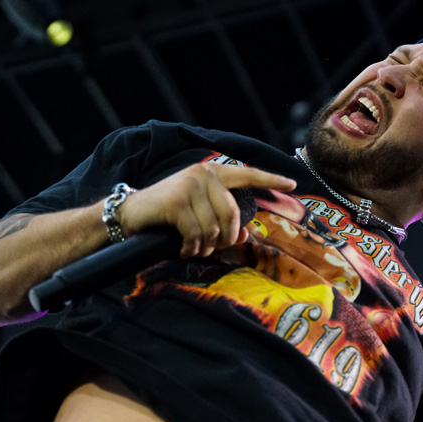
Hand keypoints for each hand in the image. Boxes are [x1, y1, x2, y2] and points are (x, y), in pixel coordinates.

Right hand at [117, 163, 295, 257]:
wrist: (130, 214)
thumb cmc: (168, 216)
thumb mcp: (200, 216)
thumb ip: (223, 221)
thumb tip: (246, 235)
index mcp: (213, 173)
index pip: (247, 174)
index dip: (271, 180)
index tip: (292, 183)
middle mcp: (204, 174)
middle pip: (233, 214)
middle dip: (226, 238)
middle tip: (213, 247)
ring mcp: (191, 186)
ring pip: (215, 228)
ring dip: (206, 245)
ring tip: (194, 246)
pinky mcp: (178, 201)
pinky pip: (197, 233)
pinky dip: (192, 247)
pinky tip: (184, 247)